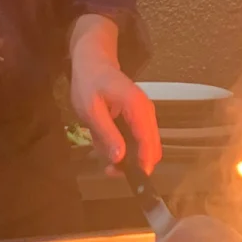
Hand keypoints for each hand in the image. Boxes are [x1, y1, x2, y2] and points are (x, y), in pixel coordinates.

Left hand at [69, 15, 160, 173]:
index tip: (131, 180)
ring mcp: (144, 115)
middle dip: (135, 165)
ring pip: (146, 146)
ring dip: (129, 158)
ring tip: (105, 162)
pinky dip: (126, 148)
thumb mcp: (90, 109)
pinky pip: (138, 139)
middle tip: (110, 171)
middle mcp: (146, 112)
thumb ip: (106, 133)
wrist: (94, 60)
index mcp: (137, 107)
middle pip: (152, 147)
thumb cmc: (89, 82)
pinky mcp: (138, 118)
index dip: (143, 164)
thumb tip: (120, 158)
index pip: (148, 141)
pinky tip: (108, 146)